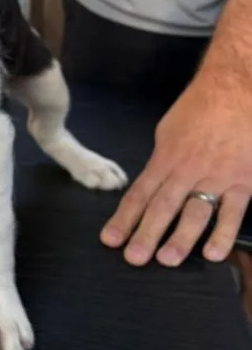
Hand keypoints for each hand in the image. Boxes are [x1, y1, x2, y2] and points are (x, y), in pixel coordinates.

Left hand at [100, 72, 251, 266]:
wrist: (233, 90)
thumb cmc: (199, 108)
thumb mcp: (168, 130)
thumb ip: (161, 159)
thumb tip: (152, 182)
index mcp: (165, 157)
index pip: (140, 193)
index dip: (124, 218)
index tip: (110, 240)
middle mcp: (187, 170)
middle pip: (162, 206)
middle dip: (146, 233)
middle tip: (133, 258)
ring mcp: (216, 177)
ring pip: (195, 212)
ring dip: (180, 238)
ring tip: (166, 260)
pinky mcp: (243, 182)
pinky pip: (233, 212)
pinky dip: (223, 233)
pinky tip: (213, 254)